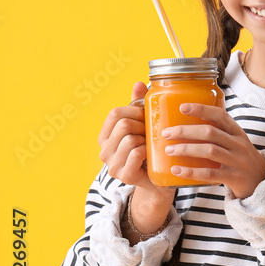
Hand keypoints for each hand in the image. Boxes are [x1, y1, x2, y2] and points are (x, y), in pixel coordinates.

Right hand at [98, 82, 166, 196]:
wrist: (159, 182)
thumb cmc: (152, 151)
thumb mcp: (144, 127)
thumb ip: (139, 106)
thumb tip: (139, 83)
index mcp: (106, 136)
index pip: (115, 113)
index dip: (135, 110)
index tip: (148, 116)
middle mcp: (104, 150)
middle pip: (124, 124)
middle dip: (143, 125)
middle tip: (154, 132)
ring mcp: (112, 164)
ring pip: (130, 139)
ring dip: (147, 139)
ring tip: (154, 144)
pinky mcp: (124, 176)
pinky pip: (136, 153)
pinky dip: (148, 150)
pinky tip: (154, 154)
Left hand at [161, 102, 264, 198]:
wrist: (262, 182)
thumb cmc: (242, 160)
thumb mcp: (236, 143)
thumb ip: (219, 134)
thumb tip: (188, 124)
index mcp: (238, 133)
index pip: (220, 116)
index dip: (202, 109)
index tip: (182, 107)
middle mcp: (238, 145)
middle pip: (210, 133)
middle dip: (186, 131)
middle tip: (166, 133)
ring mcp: (237, 161)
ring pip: (209, 151)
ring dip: (186, 149)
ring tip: (169, 150)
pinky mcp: (233, 177)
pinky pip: (210, 174)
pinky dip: (191, 172)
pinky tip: (176, 170)